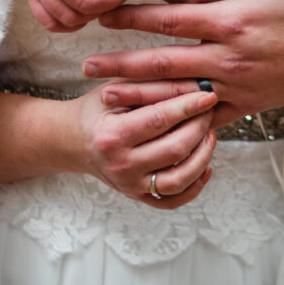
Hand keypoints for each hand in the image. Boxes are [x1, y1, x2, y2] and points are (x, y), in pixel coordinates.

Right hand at [75, 80, 217, 208]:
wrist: (74, 141)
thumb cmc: (98, 109)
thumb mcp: (116, 89)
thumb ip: (150, 85)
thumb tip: (193, 84)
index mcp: (112, 135)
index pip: (160, 120)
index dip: (189, 106)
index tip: (209, 95)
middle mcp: (121, 165)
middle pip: (175, 149)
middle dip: (199, 128)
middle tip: (209, 111)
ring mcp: (130, 185)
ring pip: (180, 179)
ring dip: (203, 156)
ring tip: (209, 135)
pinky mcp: (138, 196)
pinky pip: (174, 200)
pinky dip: (195, 185)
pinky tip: (205, 165)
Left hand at [82, 0, 283, 125]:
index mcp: (232, 20)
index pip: (171, 19)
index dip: (134, 16)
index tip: (103, 13)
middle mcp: (228, 56)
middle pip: (162, 61)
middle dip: (122, 62)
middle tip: (85, 62)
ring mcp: (234, 85)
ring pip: (176, 93)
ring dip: (138, 93)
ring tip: (104, 93)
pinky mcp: (242, 106)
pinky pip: (200, 116)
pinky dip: (172, 118)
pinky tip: (147, 120)